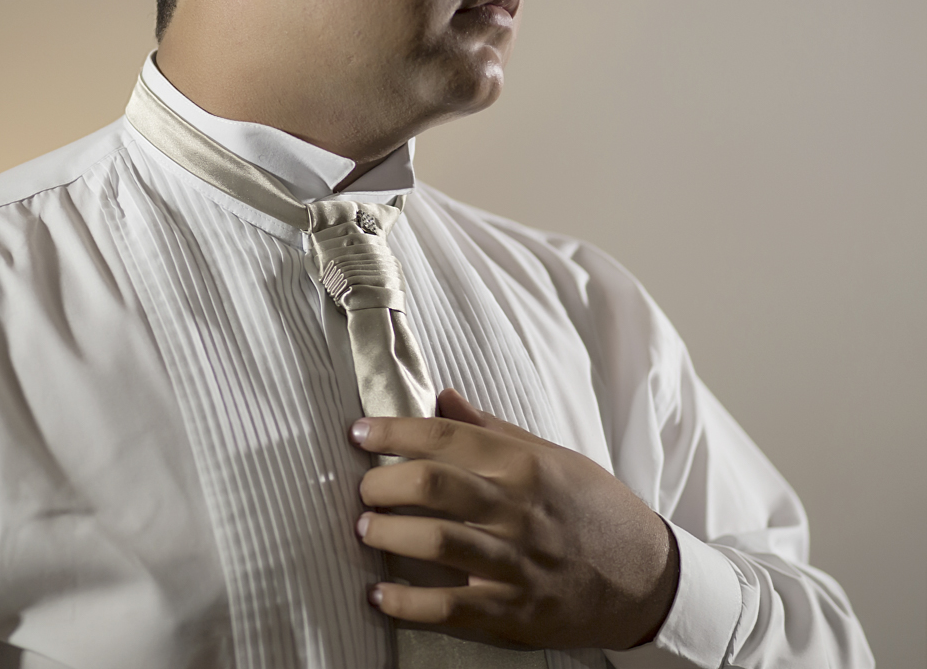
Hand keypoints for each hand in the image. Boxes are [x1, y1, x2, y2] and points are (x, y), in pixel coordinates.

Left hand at [349, 388, 678, 650]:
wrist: (647, 578)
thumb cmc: (593, 510)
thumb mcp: (551, 457)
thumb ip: (490, 429)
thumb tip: (442, 397)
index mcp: (524, 465)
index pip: (444, 435)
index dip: (393, 430)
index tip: (360, 432)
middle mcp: (517, 510)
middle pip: (431, 485)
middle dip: (382, 483)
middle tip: (364, 488)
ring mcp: (514, 563)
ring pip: (434, 542)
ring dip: (386, 535)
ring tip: (366, 530)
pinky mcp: (513, 610)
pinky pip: (448, 607)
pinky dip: (406, 603)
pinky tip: (379, 596)